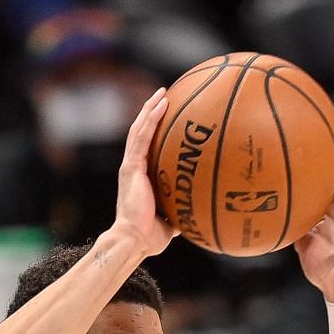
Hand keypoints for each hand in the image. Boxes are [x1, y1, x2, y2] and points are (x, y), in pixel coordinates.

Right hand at [106, 91, 177, 259]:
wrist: (135, 240)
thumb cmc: (151, 236)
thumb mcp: (174, 219)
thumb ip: (184, 209)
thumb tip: (202, 210)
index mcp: (141, 176)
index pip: (147, 147)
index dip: (154, 130)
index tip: (168, 116)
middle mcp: (134, 167)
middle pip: (141, 132)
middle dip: (152, 112)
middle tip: (165, 96)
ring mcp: (131, 165)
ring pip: (139, 130)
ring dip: (150, 109)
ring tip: (162, 93)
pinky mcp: (131, 167)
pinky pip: (141, 137)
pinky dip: (150, 119)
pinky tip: (161, 104)